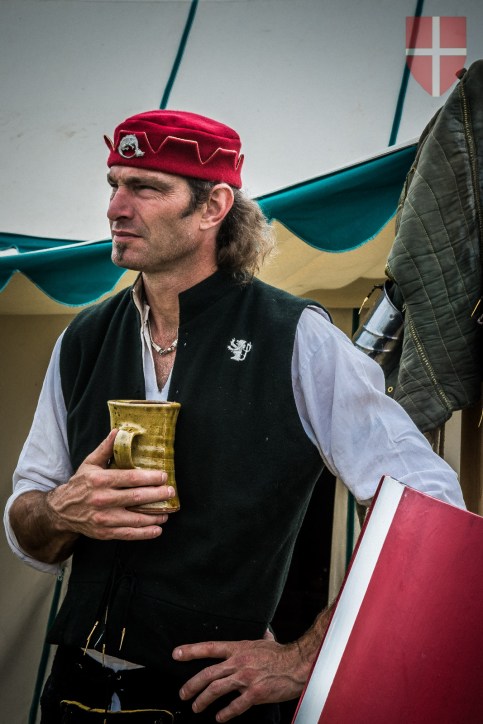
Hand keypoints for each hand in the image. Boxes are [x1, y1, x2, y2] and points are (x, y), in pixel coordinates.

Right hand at [47, 429, 173, 541]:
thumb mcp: (90, 463)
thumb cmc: (80, 484)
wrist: (61, 511)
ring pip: (135, 518)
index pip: (131, 478)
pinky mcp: (104, 532)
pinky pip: (128, 534)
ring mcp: (103, 518)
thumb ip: (106, 448)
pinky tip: (157, 529)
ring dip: (155, 516)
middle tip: (170, 492)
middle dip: (157, 495)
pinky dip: (145, 533)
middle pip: (136, 497)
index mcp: (100, 480)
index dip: (150, 478)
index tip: (164, 477)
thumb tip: (119, 431)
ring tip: (167, 511)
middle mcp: (102, 499)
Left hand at [173, 638, 310, 721]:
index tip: (177, 654)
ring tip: (196, 707)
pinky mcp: (254, 694)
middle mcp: (238, 662)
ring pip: (216, 689)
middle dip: (192, 685)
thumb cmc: (282, 654)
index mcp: (239, 648)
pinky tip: (219, 717)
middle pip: (208, 673)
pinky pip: (235, 706)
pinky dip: (225, 713)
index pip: (210, 648)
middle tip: (183, 693)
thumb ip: (261, 637)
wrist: (298, 665)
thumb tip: (263, 631)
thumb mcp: (266, 640)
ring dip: (203, 700)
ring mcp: (245, 678)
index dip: (191, 651)